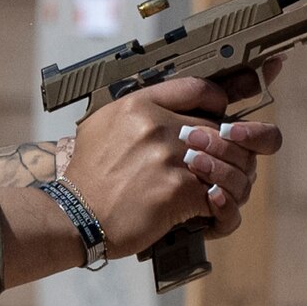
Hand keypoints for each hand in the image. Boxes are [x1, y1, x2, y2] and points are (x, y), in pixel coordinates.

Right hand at [66, 76, 282, 255]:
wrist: (74, 217)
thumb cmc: (88, 177)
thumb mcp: (102, 126)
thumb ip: (140, 111)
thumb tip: (175, 112)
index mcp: (140, 105)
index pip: (199, 89)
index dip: (220, 101)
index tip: (223, 115)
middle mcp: (157, 126)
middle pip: (223, 130)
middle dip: (232, 152)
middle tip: (227, 167)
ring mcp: (170, 158)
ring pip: (230, 163)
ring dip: (232, 181)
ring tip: (222, 192)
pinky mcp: (178, 191)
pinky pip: (221, 197)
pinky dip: (222, 210)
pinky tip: (213, 212)